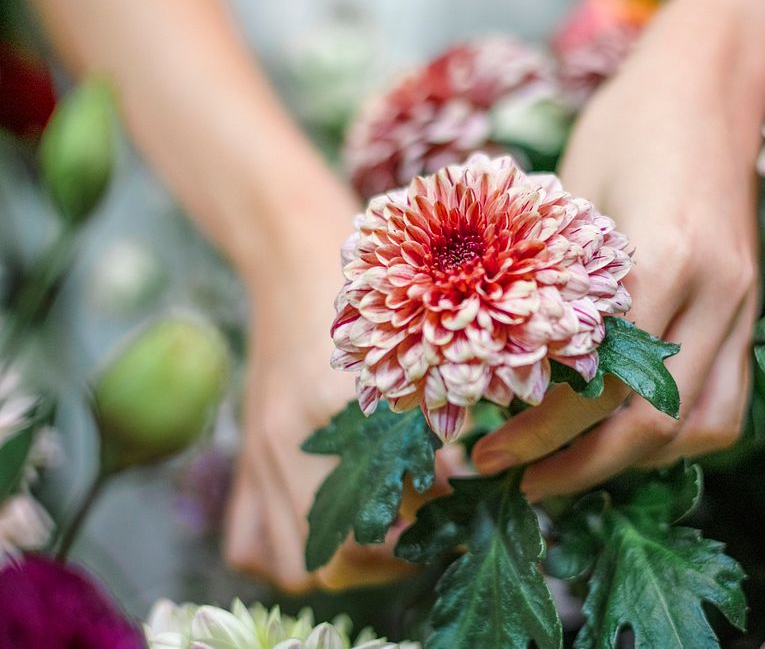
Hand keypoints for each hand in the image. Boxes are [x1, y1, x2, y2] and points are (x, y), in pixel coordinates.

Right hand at [223, 177, 455, 591]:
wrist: (289, 261)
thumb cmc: (362, 292)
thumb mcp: (408, 346)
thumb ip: (431, 416)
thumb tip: (456, 483)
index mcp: (330, 410)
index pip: (375, 517)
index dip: (420, 530)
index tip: (451, 514)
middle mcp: (286, 442)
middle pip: (331, 557)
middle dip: (386, 559)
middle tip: (423, 533)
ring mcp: (258, 454)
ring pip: (287, 563)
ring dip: (338, 566)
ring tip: (379, 538)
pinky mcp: (246, 456)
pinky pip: (247, 541)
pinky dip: (284, 553)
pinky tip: (325, 528)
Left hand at [472, 13, 764, 500]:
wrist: (709, 84)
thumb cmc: (625, 125)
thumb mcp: (570, 196)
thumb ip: (553, 285)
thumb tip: (503, 372)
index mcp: (665, 257)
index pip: (602, 381)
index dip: (540, 432)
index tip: (487, 453)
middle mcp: (717, 291)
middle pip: (656, 420)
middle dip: (580, 466)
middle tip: (517, 481)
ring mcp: (743, 303)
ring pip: (705, 425)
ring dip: (635, 461)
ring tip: (570, 468)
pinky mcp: (751, 308)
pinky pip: (728, 399)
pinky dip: (677, 433)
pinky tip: (629, 432)